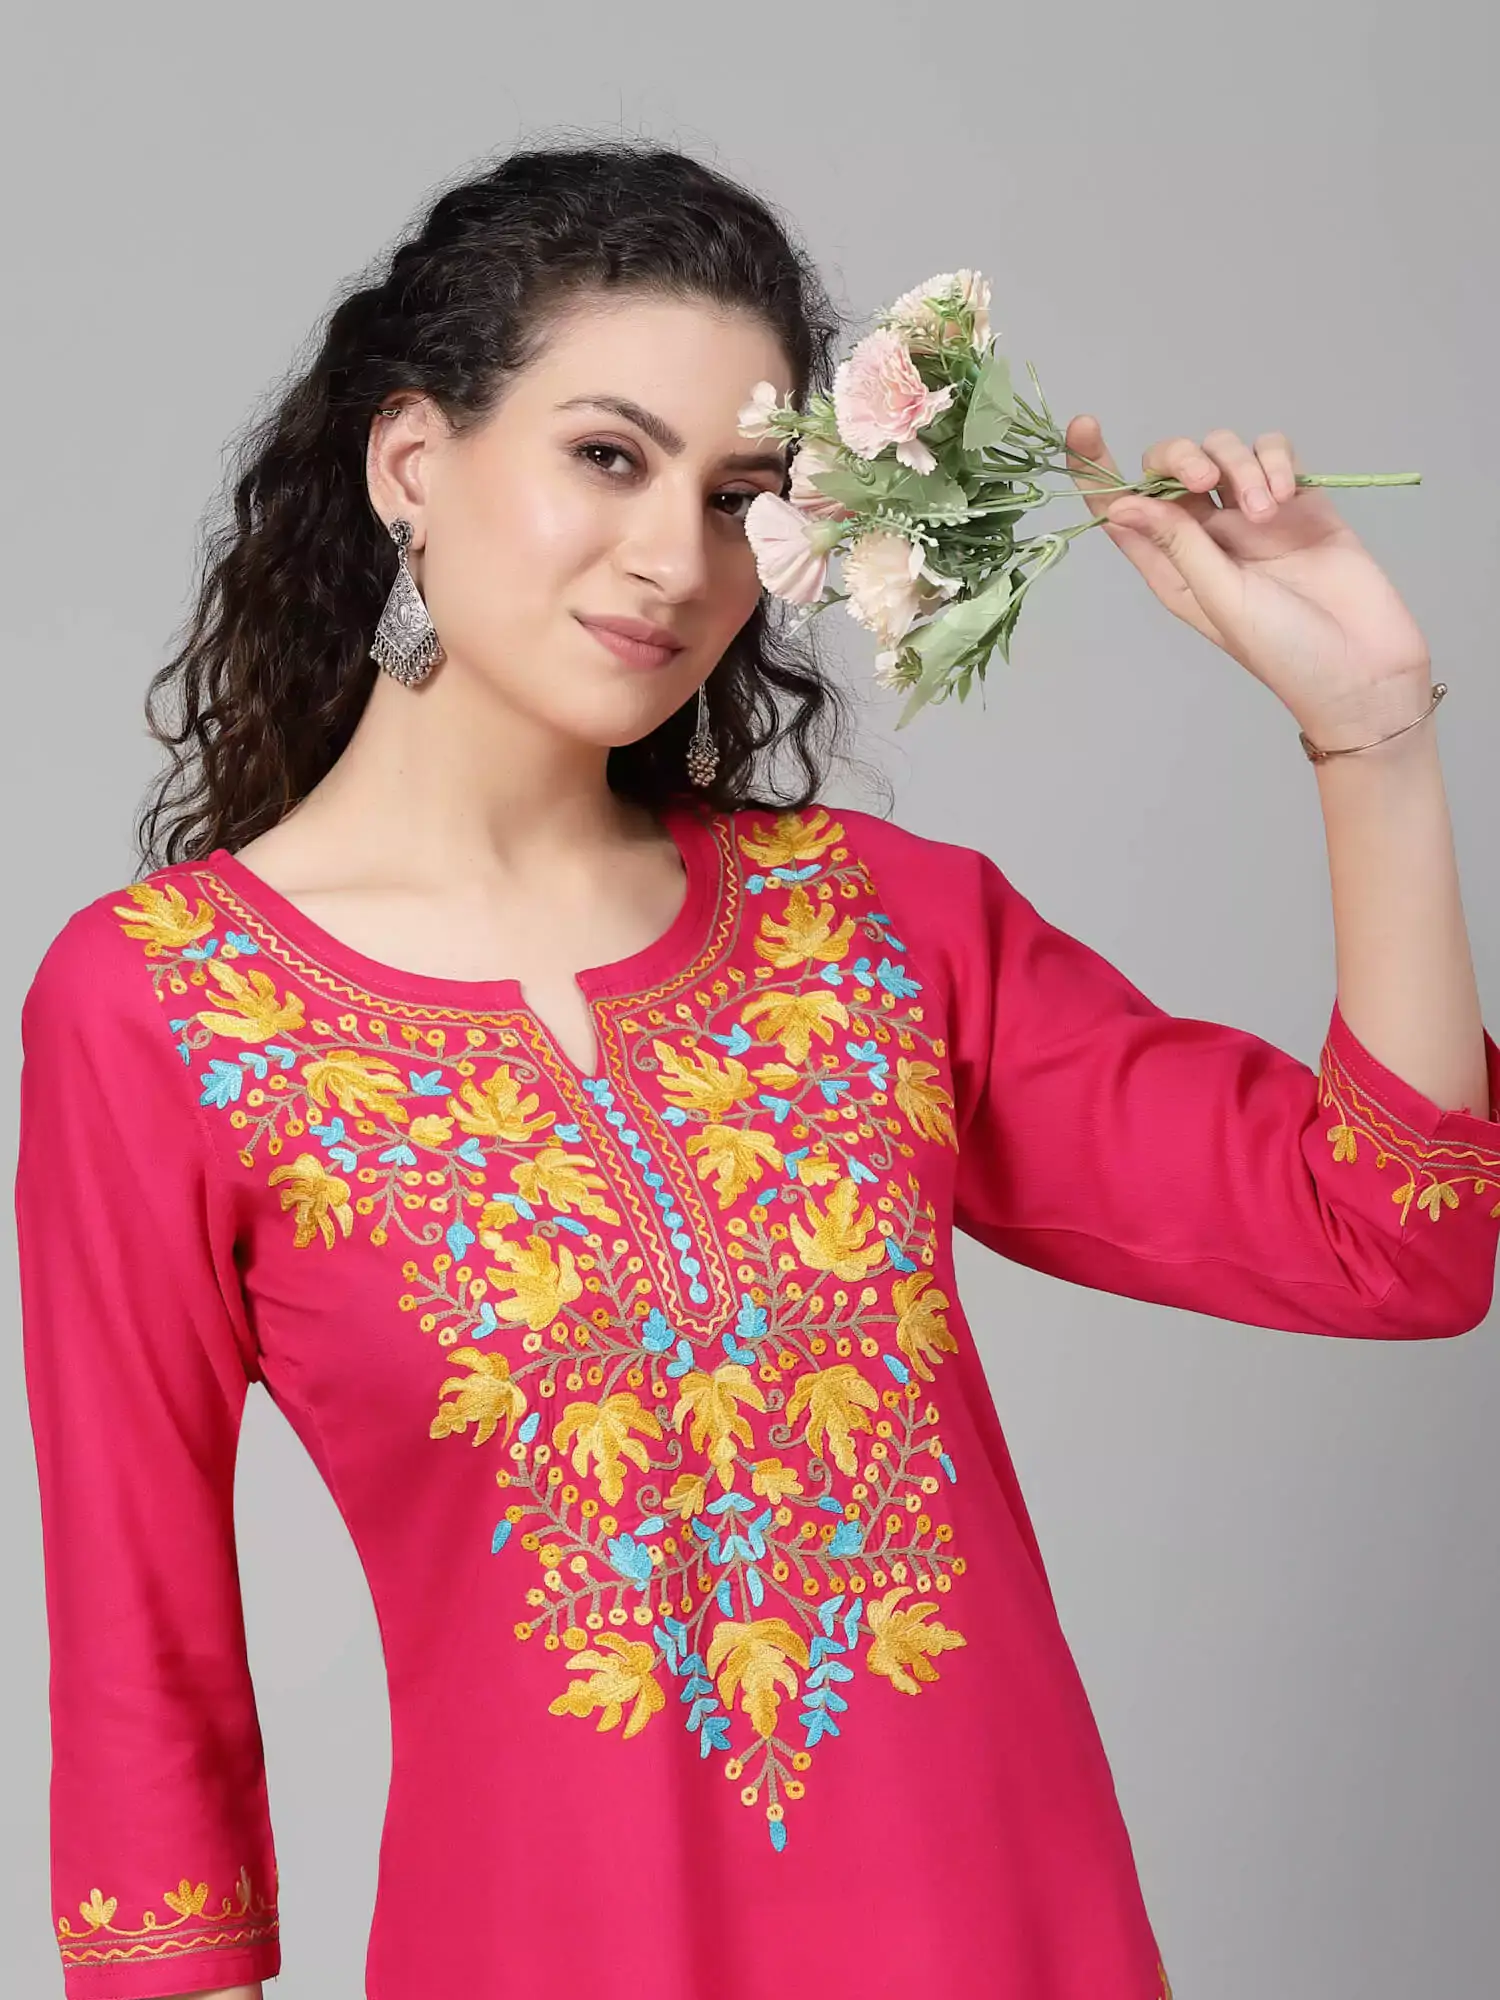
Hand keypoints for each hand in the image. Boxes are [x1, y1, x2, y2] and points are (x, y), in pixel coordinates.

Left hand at [1063, 415, 1433, 746]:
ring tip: (1268, 510)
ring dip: (1240, 466)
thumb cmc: (1286, 652)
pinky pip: (1275, 454)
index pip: (1121, 508)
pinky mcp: (1299, 503)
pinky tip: (1286, 495)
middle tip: (1204, 476)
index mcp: (1172, 567)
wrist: (1365, 670)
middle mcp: (1207, 538)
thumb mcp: (1220, 600)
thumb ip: (1177, 545)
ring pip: (1225, 454)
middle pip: (1171, 468)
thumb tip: (1119, 505)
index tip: (1082, 427)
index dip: (1096, 469)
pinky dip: (1276, 461)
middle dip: (1180, 456)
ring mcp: (1254, 518)